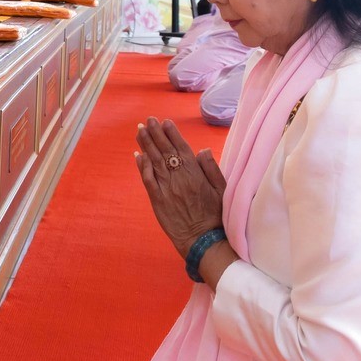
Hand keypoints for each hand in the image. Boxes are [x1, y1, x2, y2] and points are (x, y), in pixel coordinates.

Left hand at [134, 118, 225, 261]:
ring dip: (146, 145)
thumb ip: (211, 168)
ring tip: (140, 131)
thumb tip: (201, 150)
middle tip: (148, 121)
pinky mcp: (157, 200)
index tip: (164, 122)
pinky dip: (142, 166)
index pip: (181, 148)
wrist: (203, 240)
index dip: (172, 134)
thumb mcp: (222, 190)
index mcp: (195, 174)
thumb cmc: (216, 215)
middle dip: (156, 134)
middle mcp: (179, 178)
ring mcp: (167, 188)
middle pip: (165, 151)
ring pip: (154, 162)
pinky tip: (138, 155)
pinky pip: (147, 179)